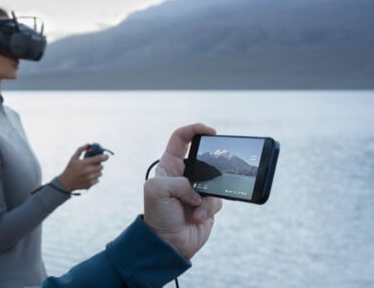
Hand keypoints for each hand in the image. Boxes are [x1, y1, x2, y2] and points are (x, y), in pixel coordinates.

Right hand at [57, 145, 107, 191]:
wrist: (66, 183)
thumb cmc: (70, 168)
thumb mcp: (73, 158)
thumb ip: (81, 149)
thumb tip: (89, 144)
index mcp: (84, 163)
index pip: (99, 158)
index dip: (104, 156)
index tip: (106, 156)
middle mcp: (87, 171)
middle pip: (101, 166)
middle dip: (98, 164)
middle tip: (94, 164)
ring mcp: (89, 179)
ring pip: (100, 173)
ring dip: (97, 171)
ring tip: (89, 171)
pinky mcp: (90, 184)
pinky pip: (97, 180)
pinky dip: (94, 178)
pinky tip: (88, 177)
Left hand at [143, 123, 221, 259]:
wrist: (168, 243)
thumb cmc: (158, 216)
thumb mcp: (156, 190)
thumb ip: (177, 181)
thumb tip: (196, 190)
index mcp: (168, 165)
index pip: (180, 138)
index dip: (195, 130)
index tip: (210, 132)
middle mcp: (183, 175)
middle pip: (204, 158)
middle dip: (211, 166)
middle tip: (214, 172)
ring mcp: (197, 189)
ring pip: (215, 181)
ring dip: (206, 197)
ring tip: (194, 209)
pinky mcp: (207, 204)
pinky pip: (218, 199)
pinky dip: (209, 209)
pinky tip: (197, 218)